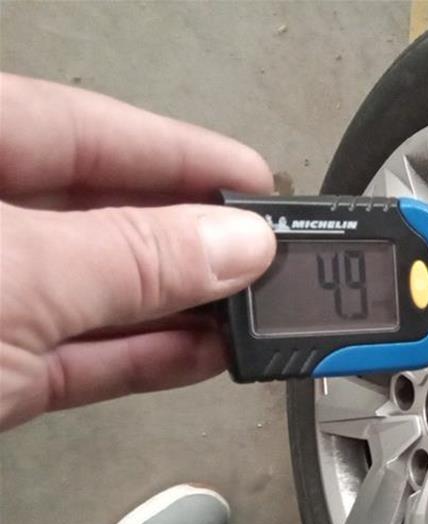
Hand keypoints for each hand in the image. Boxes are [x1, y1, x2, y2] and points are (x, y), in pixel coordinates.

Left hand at [0, 74, 276, 429]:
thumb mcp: (14, 279)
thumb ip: (129, 257)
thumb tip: (234, 244)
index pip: (82, 130)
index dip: (180, 153)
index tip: (256, 178)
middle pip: (99, 214)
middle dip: (192, 238)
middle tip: (270, 250)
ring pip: (97, 293)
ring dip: (181, 307)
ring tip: (256, 309)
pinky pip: (80, 355)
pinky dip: (145, 357)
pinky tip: (204, 352)